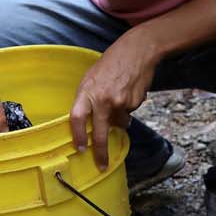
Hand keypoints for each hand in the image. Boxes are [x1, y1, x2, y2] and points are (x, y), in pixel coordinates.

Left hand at [70, 31, 159, 169]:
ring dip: (118, 118)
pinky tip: (129, 91)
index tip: (80, 149)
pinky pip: (129, 113)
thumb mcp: (91, 77)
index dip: (78, 135)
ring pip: (118, 122)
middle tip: (102, 164)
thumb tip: (90, 121)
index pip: (77, 117)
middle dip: (101, 152)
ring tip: (120, 97)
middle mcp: (103, 99)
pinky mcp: (135, 103)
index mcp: (88, 91)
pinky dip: (129, 108)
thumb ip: (89, 98)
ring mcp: (120, 102)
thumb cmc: (111, 63)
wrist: (137, 51)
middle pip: (100, 132)